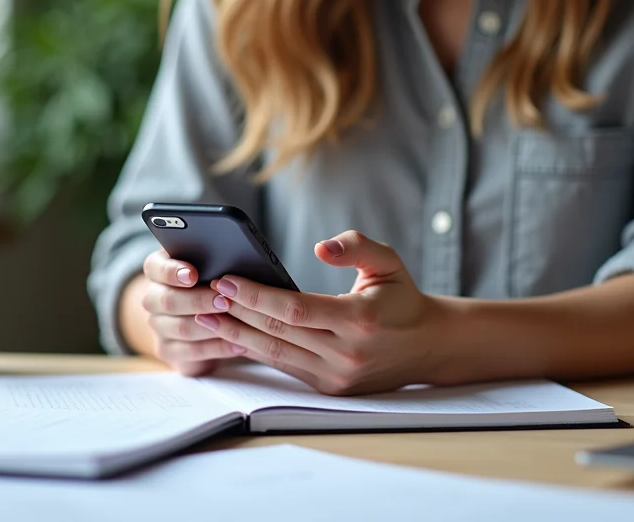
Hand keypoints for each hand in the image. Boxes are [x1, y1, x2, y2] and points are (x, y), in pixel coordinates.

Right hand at [124, 250, 246, 376]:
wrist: (200, 318)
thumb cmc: (211, 282)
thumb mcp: (210, 267)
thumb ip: (213, 261)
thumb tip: (232, 257)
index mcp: (158, 271)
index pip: (155, 268)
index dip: (172, 272)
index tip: (192, 274)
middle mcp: (153, 298)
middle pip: (168, 300)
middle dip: (199, 301)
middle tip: (225, 301)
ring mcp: (158, 326)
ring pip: (181, 328)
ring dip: (211, 326)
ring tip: (236, 323)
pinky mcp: (168, 350)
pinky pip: (190, 352)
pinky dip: (216, 348)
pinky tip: (237, 344)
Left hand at [194, 231, 443, 394]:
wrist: (427, 346)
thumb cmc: (401, 298)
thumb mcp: (389, 262)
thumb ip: (357, 246)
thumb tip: (321, 247)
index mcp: (359, 320)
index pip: (295, 309)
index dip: (256, 296)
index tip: (227, 279)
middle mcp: (346, 353)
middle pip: (278, 332)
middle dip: (237, 312)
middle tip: (205, 293)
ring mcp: (336, 376)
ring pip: (276, 354)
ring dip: (237, 335)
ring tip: (206, 316)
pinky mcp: (329, 388)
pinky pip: (285, 367)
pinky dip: (256, 351)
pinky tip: (233, 334)